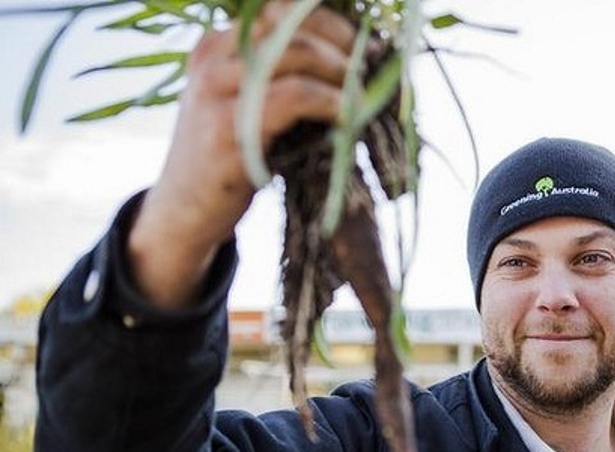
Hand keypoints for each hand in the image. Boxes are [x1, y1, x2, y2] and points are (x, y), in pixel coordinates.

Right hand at [128, 2, 355, 308]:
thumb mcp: (244, 106)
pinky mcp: (228, 129)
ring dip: (341, 71)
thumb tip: (352, 66)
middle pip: (291, 23)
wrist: (184, 211)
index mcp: (216, 46)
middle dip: (343, 43)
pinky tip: (346, 117)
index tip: (364, 46)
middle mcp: (212, 59)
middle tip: (372, 70)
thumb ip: (280, 80)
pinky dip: (330, 101)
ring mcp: (215, 92)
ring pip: (296, 53)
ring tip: (363, 97)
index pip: (282, 9)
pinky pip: (293, 97)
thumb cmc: (227, 158)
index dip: (331, 22)